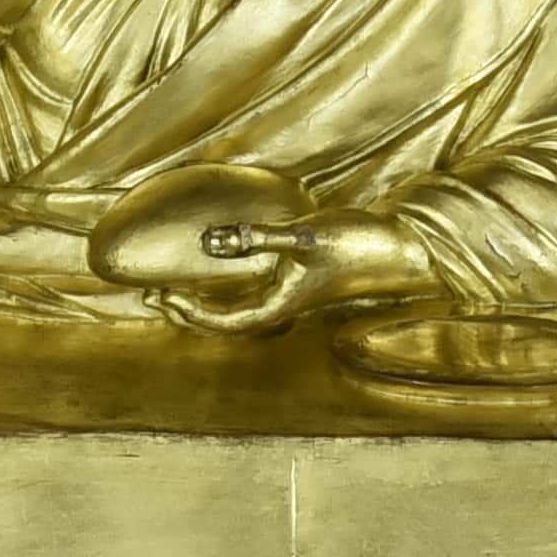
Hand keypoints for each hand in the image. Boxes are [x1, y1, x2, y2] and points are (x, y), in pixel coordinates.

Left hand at [90, 164, 412, 334]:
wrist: (404, 245)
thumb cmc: (357, 242)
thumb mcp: (303, 235)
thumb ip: (258, 237)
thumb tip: (211, 242)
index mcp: (283, 303)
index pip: (226, 321)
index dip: (190, 314)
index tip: (161, 296)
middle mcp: (286, 304)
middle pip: (228, 321)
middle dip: (189, 313)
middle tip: (153, 297)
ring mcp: (295, 294)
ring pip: (240, 309)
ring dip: (207, 303)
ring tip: (176, 291)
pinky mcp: (304, 280)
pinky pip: (256, 293)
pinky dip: (231, 289)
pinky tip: (220, 271)